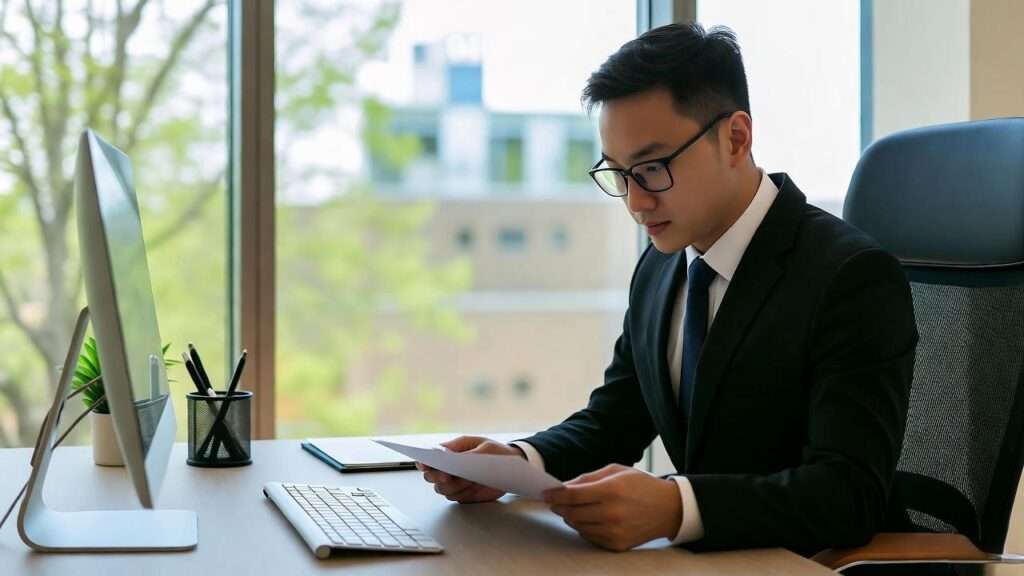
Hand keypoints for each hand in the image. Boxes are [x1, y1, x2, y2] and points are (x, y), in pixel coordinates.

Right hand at [417, 435, 525, 502]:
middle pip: (431, 476)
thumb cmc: (497, 453)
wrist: (512, 470)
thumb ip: (466, 454)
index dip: (423, 461)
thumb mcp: (484, 448)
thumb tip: (449, 457)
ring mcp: (455, 482)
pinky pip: (455, 497)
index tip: (425, 464)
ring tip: (469, 479)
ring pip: (442, 489)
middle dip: (437, 477)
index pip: (429, 456)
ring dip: (454, 486)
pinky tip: (473, 487)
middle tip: (447, 476)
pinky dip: (462, 493)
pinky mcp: (462, 494)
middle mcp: (449, 467)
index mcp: (451, 451)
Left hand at [543, 464, 681, 551]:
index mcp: (611, 491)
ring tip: (573, 509)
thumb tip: (564, 486)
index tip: (545, 494)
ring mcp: (615, 531)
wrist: (669, 509)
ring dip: (571, 518)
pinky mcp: (617, 544)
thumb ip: (588, 478)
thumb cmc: (641, 485)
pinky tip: (589, 518)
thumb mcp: (616, 471)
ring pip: (579, 527)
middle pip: (572, 514)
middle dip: (560, 507)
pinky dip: (584, 528)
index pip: (573, 496)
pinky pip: (590, 537)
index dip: (555, 495)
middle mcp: (612, 513)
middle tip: (555, 502)